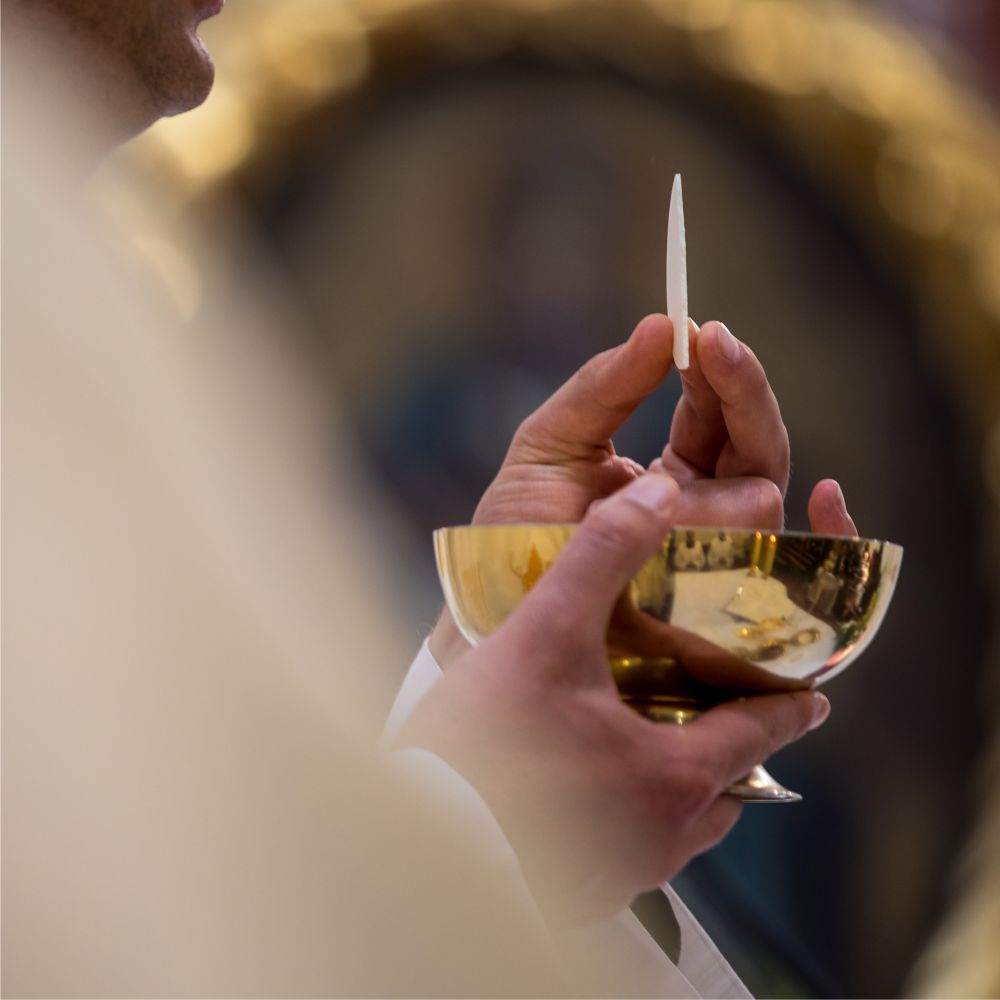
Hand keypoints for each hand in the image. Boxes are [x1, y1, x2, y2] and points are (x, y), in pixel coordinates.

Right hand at [401, 475, 830, 923]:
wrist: (425, 843)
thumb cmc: (488, 743)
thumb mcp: (544, 633)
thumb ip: (603, 555)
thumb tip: (657, 490)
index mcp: (676, 773)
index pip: (762, 733)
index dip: (790, 708)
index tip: (813, 698)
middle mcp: (665, 834)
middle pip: (729, 788)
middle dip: (734, 749)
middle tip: (725, 714)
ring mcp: (624, 871)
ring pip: (683, 827)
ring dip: (683, 789)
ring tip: (658, 751)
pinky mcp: (581, 891)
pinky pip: (634, 851)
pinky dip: (634, 818)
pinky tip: (594, 793)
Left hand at [431, 314, 854, 661]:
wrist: (491, 618)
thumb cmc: (515, 536)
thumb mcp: (548, 447)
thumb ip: (600, 389)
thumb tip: (662, 323)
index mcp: (669, 479)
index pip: (717, 418)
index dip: (720, 375)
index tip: (705, 334)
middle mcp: (705, 518)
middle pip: (757, 448)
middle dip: (742, 395)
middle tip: (717, 347)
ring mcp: (721, 562)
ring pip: (764, 502)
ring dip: (731, 469)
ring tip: (667, 477)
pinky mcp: (729, 611)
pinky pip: (803, 576)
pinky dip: (831, 537)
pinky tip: (824, 497)